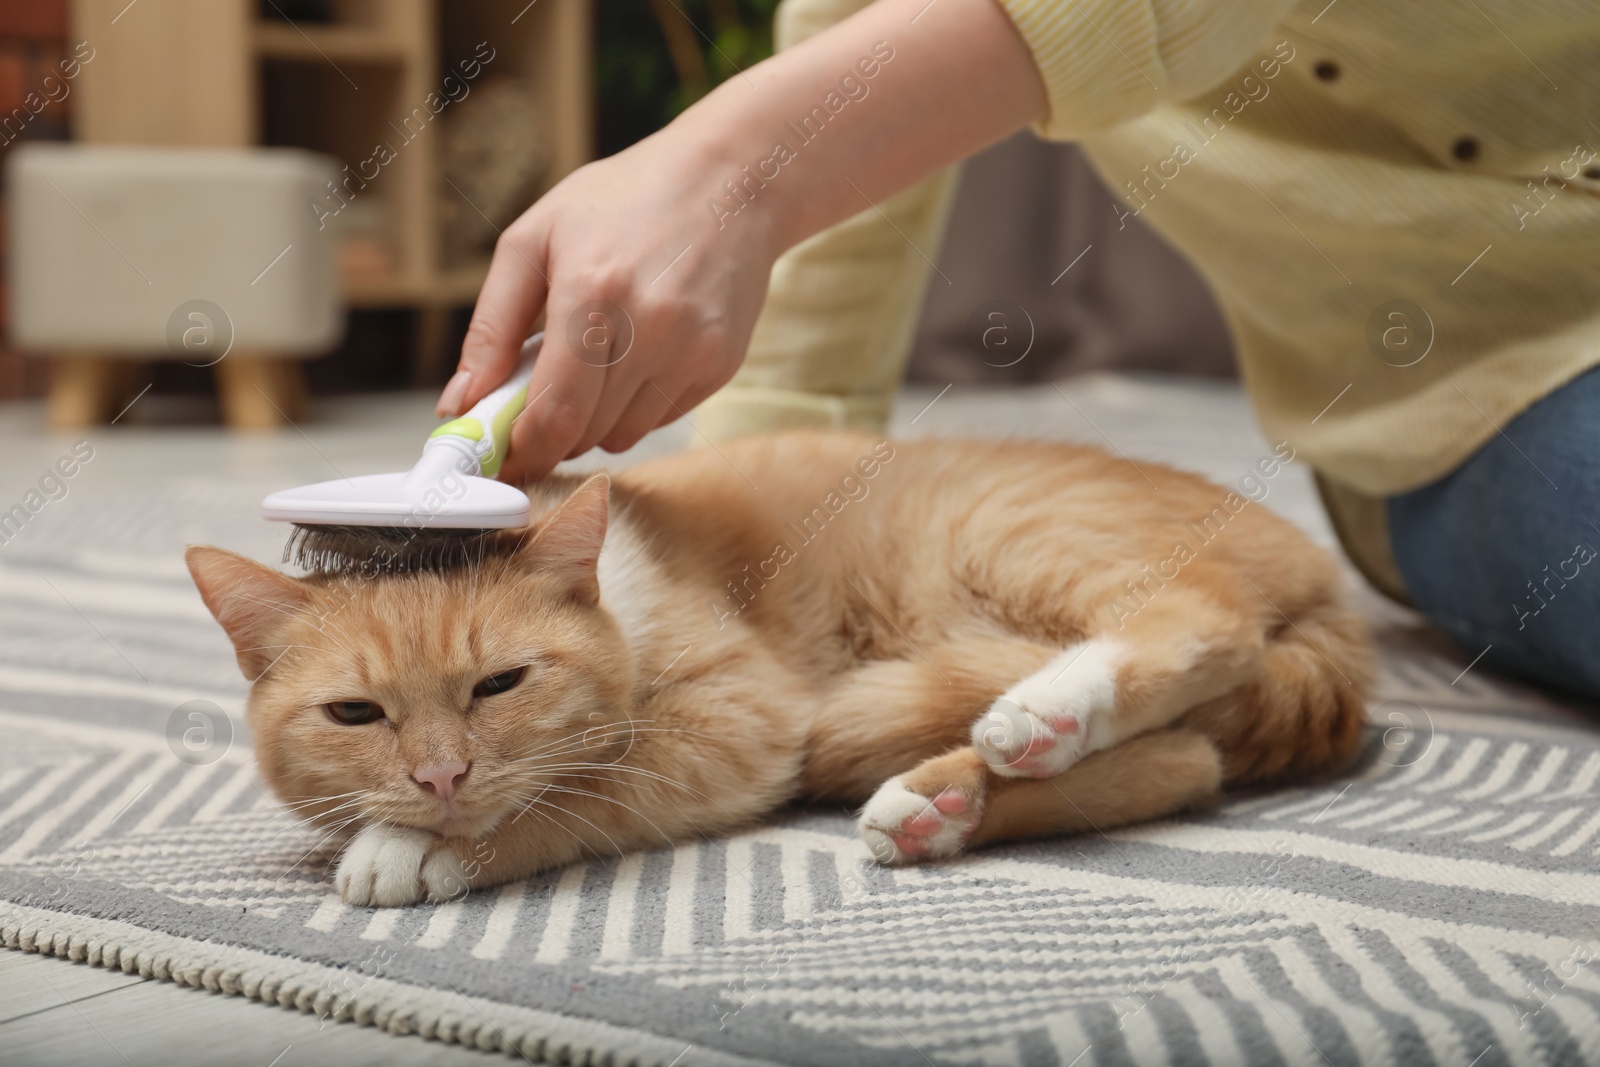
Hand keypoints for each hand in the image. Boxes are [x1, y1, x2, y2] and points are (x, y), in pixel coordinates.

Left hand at [438, 126, 780, 482]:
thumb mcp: (534, 240)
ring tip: (594, 360)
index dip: (523, 448)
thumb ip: (491, 327)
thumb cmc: (623, 201)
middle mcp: (650, 330)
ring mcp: (693, 352)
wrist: (730, 182)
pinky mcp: (721, 365)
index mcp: (593, 292)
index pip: (555, 413)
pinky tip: (638, 352)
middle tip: (540, 393)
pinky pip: (660, 418)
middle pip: (585, 432)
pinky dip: (635, 403)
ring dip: (594, 419)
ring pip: (623, 435)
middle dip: (551, 428)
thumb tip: (461, 403)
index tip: (505, 450)